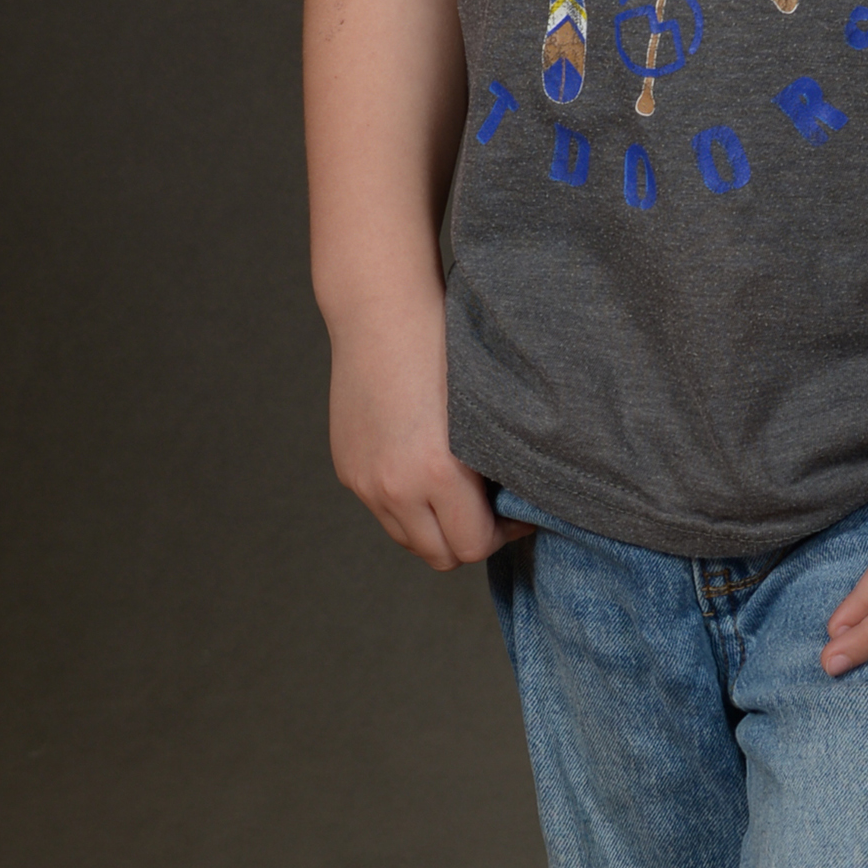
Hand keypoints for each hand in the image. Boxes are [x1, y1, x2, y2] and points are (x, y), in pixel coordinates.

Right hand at [328, 317, 532, 572]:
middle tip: (492, 509)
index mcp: (436, 472)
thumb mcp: (482, 413)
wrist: (381, 311)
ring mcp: (364, 481)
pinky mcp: (347, 468)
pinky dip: (407, 504)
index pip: (473, 546)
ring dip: (435, 527)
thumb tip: (509, 503)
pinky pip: (383, 511)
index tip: (519, 511)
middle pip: (439, 555)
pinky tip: (424, 469)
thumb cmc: (444, 346)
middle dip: (470, 539)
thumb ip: (490, 468)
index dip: (504, 533)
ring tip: (458, 492)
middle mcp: (393, 487)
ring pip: (407, 538)